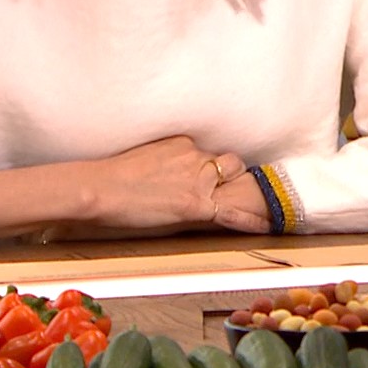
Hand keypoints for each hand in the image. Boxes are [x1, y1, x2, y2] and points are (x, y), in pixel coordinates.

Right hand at [83, 135, 251, 230]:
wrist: (101, 188)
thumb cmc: (112, 176)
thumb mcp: (146, 155)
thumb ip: (166, 159)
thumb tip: (171, 173)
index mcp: (182, 142)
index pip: (208, 152)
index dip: (214, 167)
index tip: (220, 174)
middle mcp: (195, 157)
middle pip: (227, 164)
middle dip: (229, 177)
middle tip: (235, 190)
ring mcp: (197, 181)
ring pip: (231, 182)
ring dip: (233, 193)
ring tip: (255, 205)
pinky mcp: (195, 204)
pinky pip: (230, 212)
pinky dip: (249, 219)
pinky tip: (267, 225)